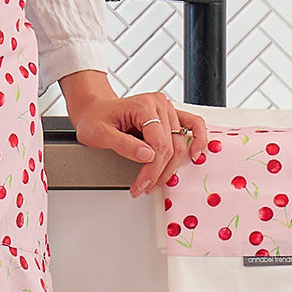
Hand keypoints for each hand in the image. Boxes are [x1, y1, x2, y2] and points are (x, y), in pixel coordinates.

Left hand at [59, 72, 207, 198]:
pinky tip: (194, 155)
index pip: (159, 144)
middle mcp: (159, 104)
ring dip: (171, 166)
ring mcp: (167, 109)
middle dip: (159, 172)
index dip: (152, 169)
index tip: (141, 184)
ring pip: (180, 144)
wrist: (94, 109)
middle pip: (171, 147)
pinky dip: (198, 140)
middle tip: (144, 187)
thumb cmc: (95, 118)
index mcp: (144, 105)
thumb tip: (148, 156)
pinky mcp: (170, 115)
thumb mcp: (100, 133)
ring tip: (156, 181)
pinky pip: (193, 125)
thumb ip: (124, 144)